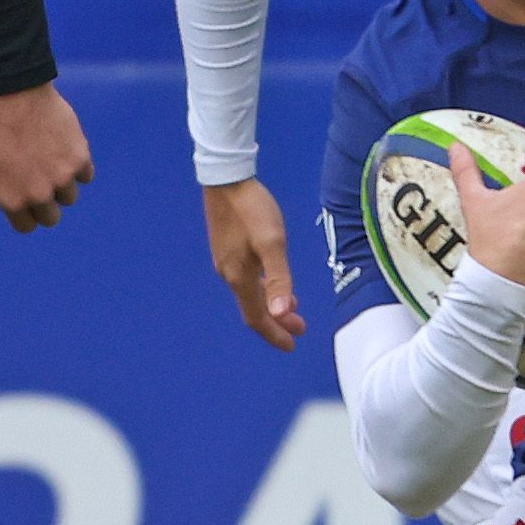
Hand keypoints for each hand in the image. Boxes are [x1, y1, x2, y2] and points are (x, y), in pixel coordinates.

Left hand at [0, 83, 93, 231]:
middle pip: (52, 218)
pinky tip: (65, 146)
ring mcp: (60, 179)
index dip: (28, 213)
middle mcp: (37, 195)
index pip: (27, 226)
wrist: (15, 96)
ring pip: (70, 196)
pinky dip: (79, 164)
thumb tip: (31, 206)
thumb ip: (13, 191)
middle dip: (48, 202)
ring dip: (64, 182)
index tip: (30, 201)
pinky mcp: (79, 160)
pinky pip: (86, 175)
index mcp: (10, 199)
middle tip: (43, 181)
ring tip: (51, 157)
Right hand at [204, 178, 301, 350]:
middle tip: (299, 329)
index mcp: (240, 277)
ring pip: (249, 294)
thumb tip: (282, 313)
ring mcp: (225, 261)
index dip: (274, 334)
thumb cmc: (252, 210)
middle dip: (276, 322)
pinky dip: (262, 289)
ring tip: (292, 308)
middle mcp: (229, 274)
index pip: (257, 317)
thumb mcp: (272, 243)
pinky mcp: (226, 248)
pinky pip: (246, 280)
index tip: (292, 345)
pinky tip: (272, 280)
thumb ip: (279, 279)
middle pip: (253, 308)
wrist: (226, 179)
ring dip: (271, 305)